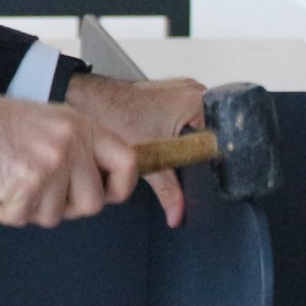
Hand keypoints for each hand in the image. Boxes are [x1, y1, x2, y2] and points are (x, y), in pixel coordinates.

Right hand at [0, 84, 139, 228]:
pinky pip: (23, 218)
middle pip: (92, 203)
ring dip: (31, 209)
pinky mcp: (27, 184)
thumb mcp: (50, 122)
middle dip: (66, 207)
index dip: (120, 187)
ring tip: (12, 182)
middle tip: (41, 192)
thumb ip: (78, 147)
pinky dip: (6, 212)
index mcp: (81, 127)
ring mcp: (50, 165)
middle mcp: (71, 144)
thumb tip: (96, 182)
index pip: (127, 163)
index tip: (106, 195)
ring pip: (54, 217)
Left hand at [64, 73, 206, 227]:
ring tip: (161, 148)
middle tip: (173, 161)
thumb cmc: (113, 112)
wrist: (87, 98)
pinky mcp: (167, 97)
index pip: (219, 140)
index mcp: (198, 101)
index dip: (207, 161)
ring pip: (194, 130)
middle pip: (208, 136)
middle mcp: (194, 92)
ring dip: (181, 145)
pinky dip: (171, 135)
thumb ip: (169, 189)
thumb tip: (178, 213)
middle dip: (192, 154)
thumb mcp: (149, 156)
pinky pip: (181, 121)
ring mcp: (181, 93)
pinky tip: (156, 140)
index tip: (192, 170)